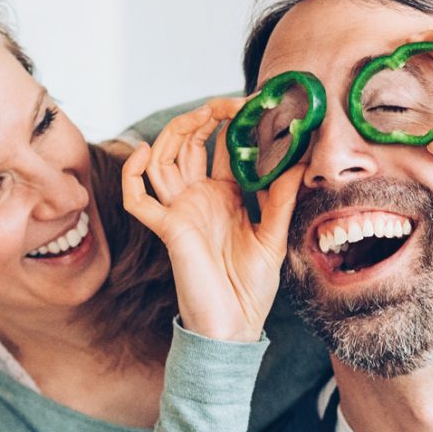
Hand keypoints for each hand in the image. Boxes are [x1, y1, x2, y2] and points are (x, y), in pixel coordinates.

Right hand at [121, 100, 303, 342]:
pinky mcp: (167, 228)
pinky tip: (144, 151)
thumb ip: (282, 197)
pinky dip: (132, 173)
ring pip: (161, 160)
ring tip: (199, 115)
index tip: (254, 104)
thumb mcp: (274, 236)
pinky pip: (136, 198)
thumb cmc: (252, 287)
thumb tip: (300, 158)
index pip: (223, 147)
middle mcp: (199, 198)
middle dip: (203, 118)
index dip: (234, 123)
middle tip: (228, 104)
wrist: (234, 326)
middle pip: (188, 144)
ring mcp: (180, 211)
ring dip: (175, 133)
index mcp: (224, 196)